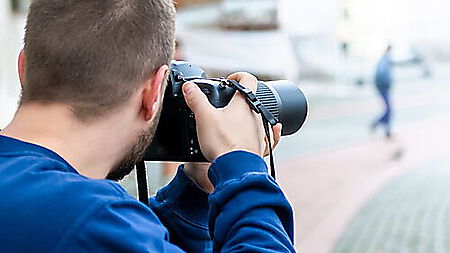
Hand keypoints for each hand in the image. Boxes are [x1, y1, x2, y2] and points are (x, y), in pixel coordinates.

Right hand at [182, 72, 281, 191]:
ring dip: (248, 116)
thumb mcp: (204, 117)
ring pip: (258, 118)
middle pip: (251, 100)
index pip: (248, 79)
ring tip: (233, 121)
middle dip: (238, 100)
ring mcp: (261, 132)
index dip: (239, 75)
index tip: (230, 80)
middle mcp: (257, 115)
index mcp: (244, 104)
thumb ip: (196, 99)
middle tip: (224, 103)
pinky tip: (274, 129)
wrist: (235, 168)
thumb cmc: (223, 143)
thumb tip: (189, 86)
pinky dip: (271, 131)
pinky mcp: (261, 147)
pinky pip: (269, 136)